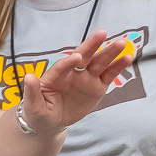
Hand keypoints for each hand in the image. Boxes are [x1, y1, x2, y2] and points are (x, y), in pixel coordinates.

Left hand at [17, 33, 134, 133]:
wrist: (49, 122)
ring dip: (110, 53)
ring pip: (99, 63)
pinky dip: (118, 67)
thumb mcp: (32, 106)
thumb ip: (32, 92)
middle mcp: (72, 73)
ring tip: (122, 43)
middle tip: (102, 33)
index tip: (76, 58)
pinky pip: (108, 75)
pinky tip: (128, 58)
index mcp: (55, 76)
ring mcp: (86, 78)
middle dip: (92, 45)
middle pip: (83, 56)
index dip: (69, 62)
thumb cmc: (37, 112)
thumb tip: (28, 77)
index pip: (62, 66)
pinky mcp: (97, 87)